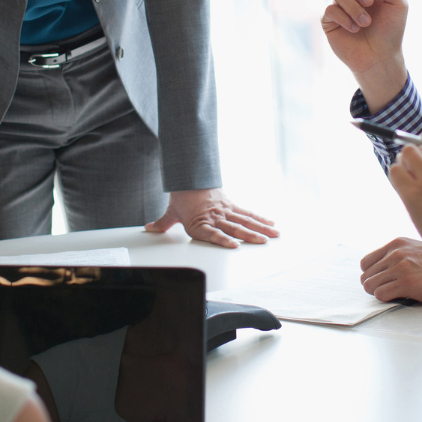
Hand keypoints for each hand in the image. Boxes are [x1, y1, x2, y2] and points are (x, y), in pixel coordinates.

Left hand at [146, 189, 279, 248]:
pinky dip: (259, 218)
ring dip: (260, 228)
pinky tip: (270, 223)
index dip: (223, 240)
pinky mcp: (231, 205)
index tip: (234, 246)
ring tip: (273, 235)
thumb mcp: (171, 211)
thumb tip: (148, 229)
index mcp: (199, 223)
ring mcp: (225, 211)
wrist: (189, 176)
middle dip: (250, 235)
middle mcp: (214, 217)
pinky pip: (246, 213)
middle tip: (262, 242)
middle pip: (234, 227)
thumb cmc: (181, 197)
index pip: (212, 233)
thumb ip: (162, 223)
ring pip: (245, 221)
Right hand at [319, 0, 410, 111]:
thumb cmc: (391, 30)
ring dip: (355, 8)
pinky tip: (355, 29)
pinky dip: (345, 19)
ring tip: (366, 23)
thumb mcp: (397, 3)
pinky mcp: (330, 19)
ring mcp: (339, 4)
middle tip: (370, 1)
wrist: (381, 57)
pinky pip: (331, 9)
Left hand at [359, 236, 421, 302]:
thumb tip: (382, 267)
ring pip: (369, 285)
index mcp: (397, 243)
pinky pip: (380, 294)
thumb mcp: (418, 248)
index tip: (381, 280)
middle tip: (388, 289)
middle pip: (365, 275)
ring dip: (379, 292)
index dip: (371, 274)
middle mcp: (396, 253)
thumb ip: (400, 253)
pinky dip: (386, 299)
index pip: (366, 262)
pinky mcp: (406, 283)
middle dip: (374, 285)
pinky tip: (400, 296)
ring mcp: (400, 267)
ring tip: (394, 293)